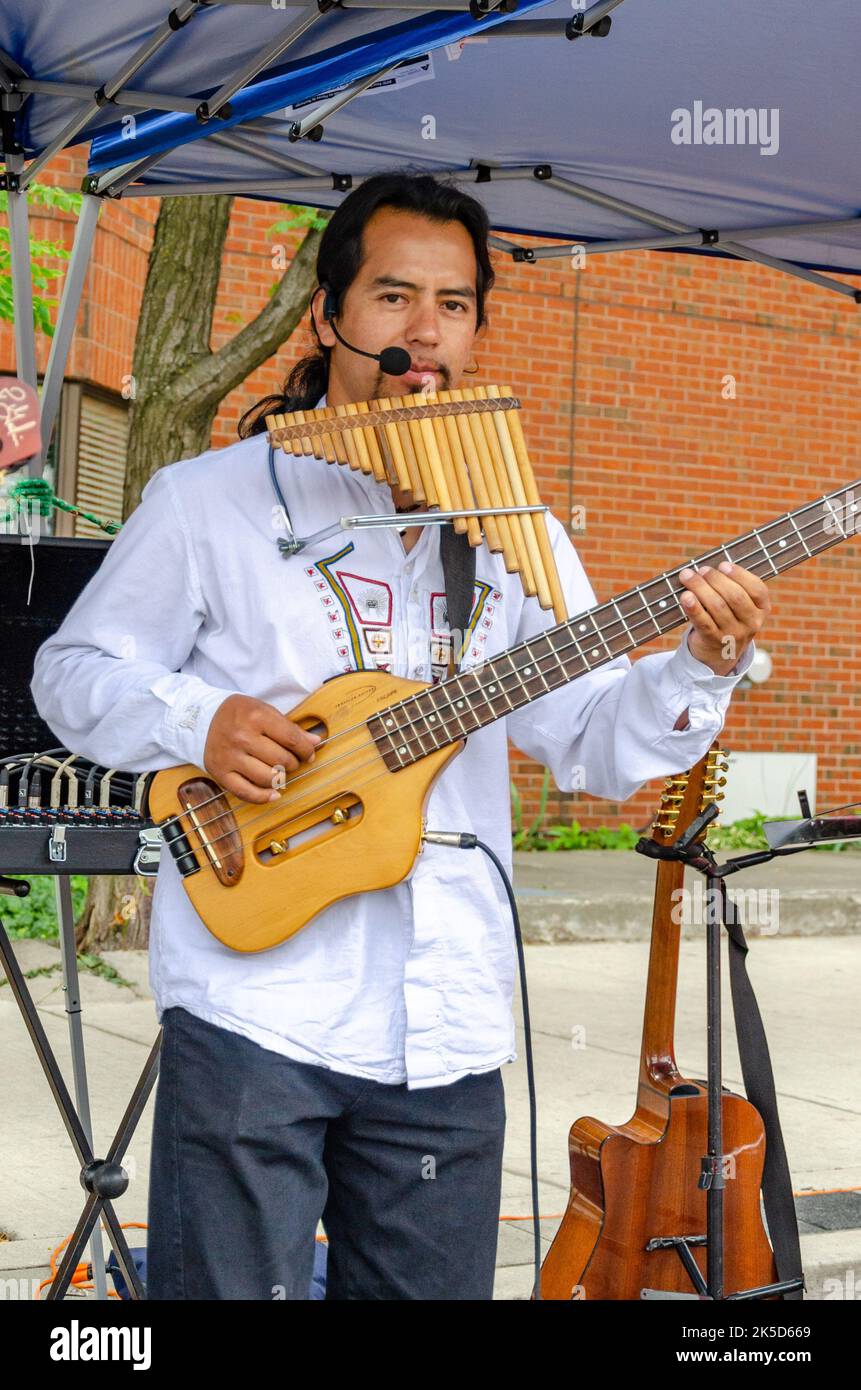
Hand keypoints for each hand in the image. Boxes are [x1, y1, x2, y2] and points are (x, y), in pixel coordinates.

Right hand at [203, 694, 320, 803]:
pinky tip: (274, 793)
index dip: (306, 750)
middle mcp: (242, 737)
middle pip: (282, 760)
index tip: (309, 754)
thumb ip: (290, 727)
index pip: (291, 739)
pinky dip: (264, 797)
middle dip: (293, 763)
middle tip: (291, 761)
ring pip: (268, 778)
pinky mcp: (220, 772)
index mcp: (256, 716)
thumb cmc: (239, 715)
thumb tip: (315, 742)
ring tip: (280, 772)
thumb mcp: (264, 711)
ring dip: (280, 778)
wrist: (201, 719)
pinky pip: (246, 792)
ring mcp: (230, 756)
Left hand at [678, 560, 770, 673]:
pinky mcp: (714, 641)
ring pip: (717, 606)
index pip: (757, 589)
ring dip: (700, 588)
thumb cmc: (728, 618)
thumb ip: (732, 586)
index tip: (722, 565)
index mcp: (762, 609)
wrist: (720, 653)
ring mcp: (733, 634)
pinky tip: (685, 596)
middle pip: (734, 596)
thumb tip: (707, 567)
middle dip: (715, 579)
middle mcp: (752, 622)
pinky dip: (693, 607)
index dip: (739, 574)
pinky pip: (703, 622)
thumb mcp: (740, 606)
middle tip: (701, 570)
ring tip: (687, 576)